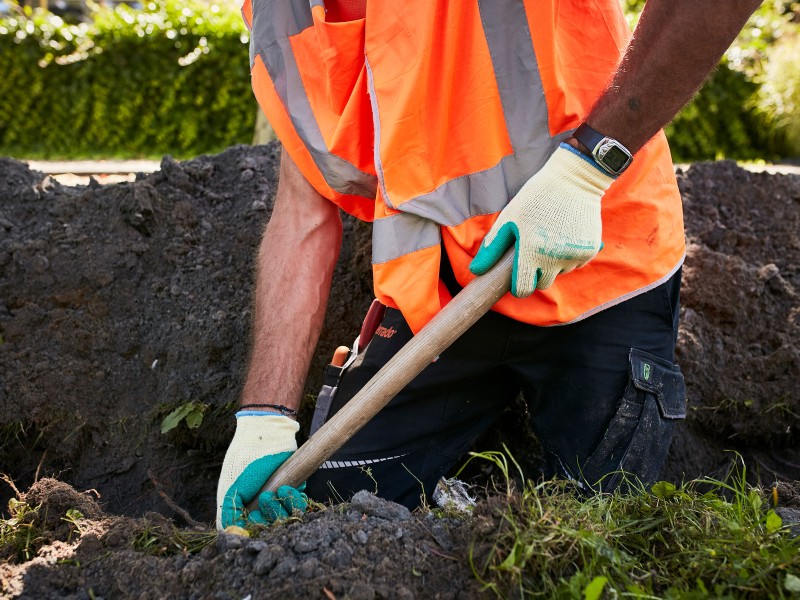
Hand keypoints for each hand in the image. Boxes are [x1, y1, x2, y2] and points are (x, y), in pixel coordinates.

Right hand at [216, 413, 306, 529]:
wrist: (268, 435)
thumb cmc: (246, 460)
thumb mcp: (233, 488)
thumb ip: (230, 512)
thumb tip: (234, 533)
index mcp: (243, 507)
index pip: (252, 530)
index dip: (257, 527)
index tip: (257, 516)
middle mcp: (260, 505)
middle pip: (273, 526)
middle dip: (273, 514)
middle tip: (268, 496)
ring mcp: (277, 497)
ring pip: (289, 516)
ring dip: (288, 506)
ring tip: (283, 489)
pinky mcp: (293, 488)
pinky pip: (300, 503)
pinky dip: (298, 498)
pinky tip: (292, 486)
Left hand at [469, 145, 613, 296]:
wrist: (574, 180)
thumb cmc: (535, 198)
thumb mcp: (509, 218)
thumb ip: (492, 247)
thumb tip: (476, 271)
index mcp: (531, 251)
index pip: (523, 289)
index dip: (518, 286)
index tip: (517, 277)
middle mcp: (554, 257)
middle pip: (542, 284)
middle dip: (536, 274)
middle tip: (534, 250)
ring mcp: (574, 255)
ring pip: (559, 273)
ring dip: (554, 264)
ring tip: (551, 237)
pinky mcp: (589, 251)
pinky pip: (575, 264)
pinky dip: (570, 256)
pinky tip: (566, 235)